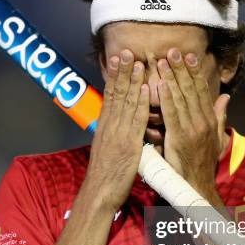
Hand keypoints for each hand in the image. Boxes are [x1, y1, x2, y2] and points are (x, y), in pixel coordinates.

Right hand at [84, 49, 148, 211]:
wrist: (100, 193)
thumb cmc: (105, 176)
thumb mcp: (106, 149)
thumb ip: (113, 134)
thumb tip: (117, 124)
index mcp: (104, 127)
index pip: (110, 96)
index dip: (115, 77)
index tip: (119, 60)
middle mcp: (109, 126)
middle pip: (116, 94)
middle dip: (122, 72)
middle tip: (126, 51)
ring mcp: (118, 134)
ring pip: (125, 103)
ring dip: (132, 81)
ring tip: (137, 62)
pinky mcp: (129, 145)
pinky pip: (135, 121)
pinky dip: (140, 104)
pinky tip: (144, 90)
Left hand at [157, 48, 229, 198]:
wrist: (198, 185)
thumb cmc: (204, 163)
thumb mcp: (217, 138)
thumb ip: (220, 116)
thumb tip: (226, 97)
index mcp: (210, 120)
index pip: (201, 91)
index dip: (194, 72)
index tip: (189, 56)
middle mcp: (202, 121)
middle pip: (191, 90)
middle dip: (182, 69)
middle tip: (173, 50)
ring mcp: (192, 129)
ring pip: (181, 98)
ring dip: (172, 78)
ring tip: (163, 61)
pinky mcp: (179, 138)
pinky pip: (172, 114)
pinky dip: (166, 98)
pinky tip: (160, 85)